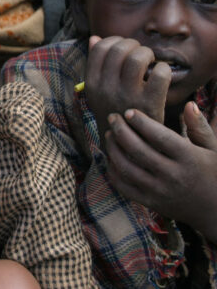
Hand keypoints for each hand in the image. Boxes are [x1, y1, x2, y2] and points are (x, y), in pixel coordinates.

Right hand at [86, 35, 169, 128]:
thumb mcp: (98, 91)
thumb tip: (94, 38)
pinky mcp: (150, 104)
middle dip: (133, 45)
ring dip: (147, 53)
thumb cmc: (115, 112)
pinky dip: (164, 68)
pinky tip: (161, 74)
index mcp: (92, 84)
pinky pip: (160, 74)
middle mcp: (106, 89)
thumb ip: (95, 64)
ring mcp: (128, 96)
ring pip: (137, 58)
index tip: (123, 47)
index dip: (114, 40)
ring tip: (150, 61)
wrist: (128, 146)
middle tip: (140, 54)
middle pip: (119, 49)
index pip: (100, 48)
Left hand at [104, 103, 216, 241]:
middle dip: (120, 131)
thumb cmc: (213, 172)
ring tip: (109, 134)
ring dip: (113, 149)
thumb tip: (189, 104)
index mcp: (190, 158)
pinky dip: (113, 171)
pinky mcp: (151, 203)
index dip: (141, 122)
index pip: (160, 137)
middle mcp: (174, 175)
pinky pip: (124, 187)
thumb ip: (199, 127)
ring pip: (127, 168)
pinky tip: (111, 158)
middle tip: (112, 117)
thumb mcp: (213, 149)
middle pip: (138, 150)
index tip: (127, 111)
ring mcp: (160, 191)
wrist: (215, 210)